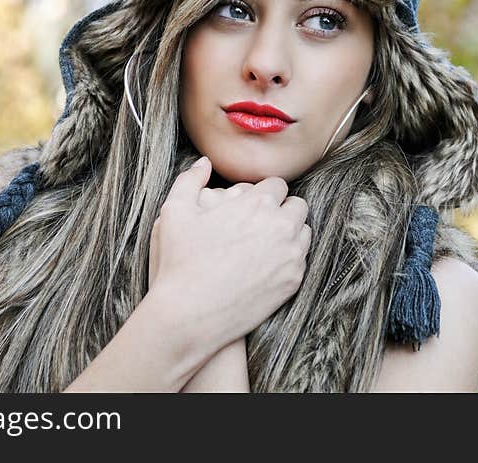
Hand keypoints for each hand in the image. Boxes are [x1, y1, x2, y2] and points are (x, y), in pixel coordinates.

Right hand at [148, 157, 310, 348]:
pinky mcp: (294, 280)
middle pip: (297, 206)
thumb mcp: (175, 212)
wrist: (191, 314)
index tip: (252, 204)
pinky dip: (289, 258)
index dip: (264, 192)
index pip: (277, 184)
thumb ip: (190, 179)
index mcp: (257, 203)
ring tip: (265, 242)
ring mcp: (291, 254)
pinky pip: (301, 259)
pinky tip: (267, 263)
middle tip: (261, 222)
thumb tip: (204, 162)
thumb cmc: (180, 261)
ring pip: (303, 231)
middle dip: (281, 210)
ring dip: (289, 232)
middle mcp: (281, 225)